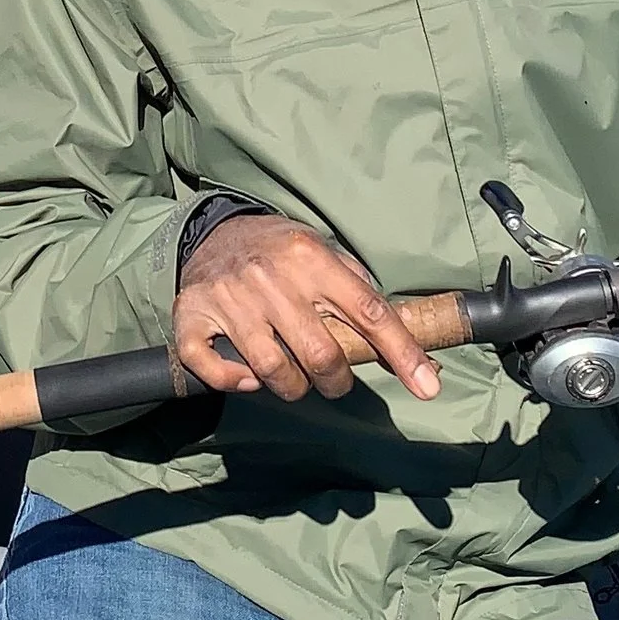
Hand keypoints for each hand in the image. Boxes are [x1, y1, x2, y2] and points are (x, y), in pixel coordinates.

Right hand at [173, 213, 443, 404]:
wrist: (215, 231)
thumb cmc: (282, 252)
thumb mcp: (325, 253)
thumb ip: (360, 292)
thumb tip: (410, 344)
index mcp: (311, 257)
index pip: (368, 311)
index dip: (401, 352)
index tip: (427, 386)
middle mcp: (270, 277)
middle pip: (321, 354)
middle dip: (336, 381)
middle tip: (334, 381)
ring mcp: (229, 299)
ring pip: (272, 370)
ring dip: (292, 388)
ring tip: (295, 380)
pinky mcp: (191, 316)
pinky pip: (213, 369)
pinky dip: (234, 382)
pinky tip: (248, 377)